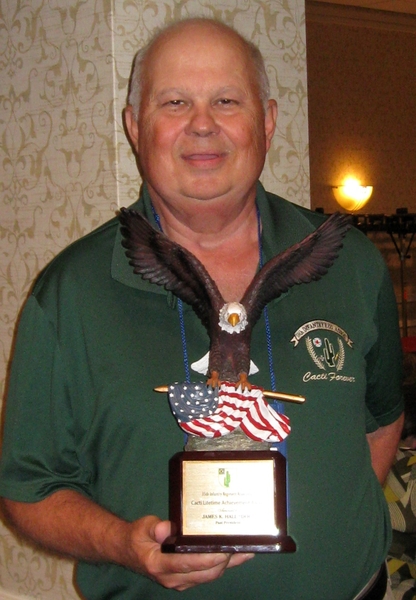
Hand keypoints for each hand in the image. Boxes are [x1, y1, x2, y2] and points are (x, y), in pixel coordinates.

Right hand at [126, 515, 253, 590]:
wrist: (127, 551)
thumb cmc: (137, 537)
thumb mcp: (142, 527)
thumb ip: (154, 527)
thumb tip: (166, 528)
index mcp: (159, 564)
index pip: (186, 564)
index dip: (207, 558)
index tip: (224, 549)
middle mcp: (170, 577)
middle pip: (203, 573)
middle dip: (223, 561)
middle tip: (239, 545)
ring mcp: (178, 582)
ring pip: (208, 576)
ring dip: (227, 565)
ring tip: (244, 551)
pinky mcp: (185, 580)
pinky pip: (206, 575)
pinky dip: (221, 567)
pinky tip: (235, 557)